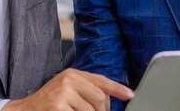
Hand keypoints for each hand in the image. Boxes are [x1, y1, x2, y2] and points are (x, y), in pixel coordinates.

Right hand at [3, 68, 133, 110]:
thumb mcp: (67, 90)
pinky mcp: (59, 106)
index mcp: (73, 74)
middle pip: (100, 99)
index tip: (130, 95)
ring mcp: (64, 93)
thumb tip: (109, 100)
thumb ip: (86, 90)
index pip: (101, 80)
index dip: (118, 88)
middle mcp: (69, 79)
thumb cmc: (48, 103)